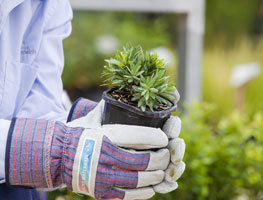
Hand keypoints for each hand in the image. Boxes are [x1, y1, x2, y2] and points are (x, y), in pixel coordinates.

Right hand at [67, 89, 185, 193]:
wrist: (58, 155)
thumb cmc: (81, 133)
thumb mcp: (95, 117)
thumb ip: (112, 108)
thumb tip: (130, 95)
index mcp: (107, 135)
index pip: (140, 136)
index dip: (157, 138)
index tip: (164, 137)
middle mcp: (106, 156)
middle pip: (144, 161)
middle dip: (162, 158)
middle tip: (166, 154)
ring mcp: (103, 176)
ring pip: (140, 179)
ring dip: (156, 175)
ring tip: (161, 170)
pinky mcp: (102, 191)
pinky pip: (129, 195)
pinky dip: (144, 192)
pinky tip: (151, 187)